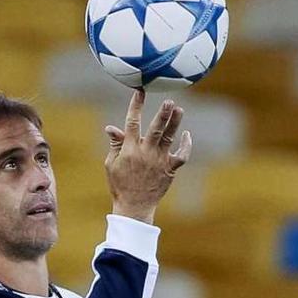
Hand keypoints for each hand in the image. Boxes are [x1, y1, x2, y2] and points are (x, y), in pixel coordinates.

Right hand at [104, 90, 192, 223]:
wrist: (134, 206)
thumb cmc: (120, 184)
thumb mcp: (112, 164)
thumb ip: (115, 144)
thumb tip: (111, 127)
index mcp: (129, 149)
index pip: (132, 122)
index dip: (136, 105)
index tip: (140, 91)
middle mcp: (146, 152)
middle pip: (156, 129)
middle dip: (162, 114)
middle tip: (169, 101)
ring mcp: (159, 161)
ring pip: (169, 138)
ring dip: (175, 123)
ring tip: (179, 110)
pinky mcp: (170, 169)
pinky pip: (181, 156)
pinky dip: (186, 145)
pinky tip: (186, 135)